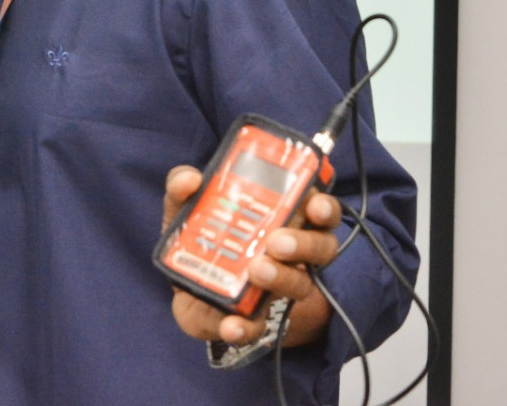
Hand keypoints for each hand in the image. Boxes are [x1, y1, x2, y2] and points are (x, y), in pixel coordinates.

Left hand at [162, 165, 341, 348]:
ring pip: (301, 285)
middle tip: (277, 242)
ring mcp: (277, 286)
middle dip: (304, 243)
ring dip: (282, 278)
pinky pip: (258, 327)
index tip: (315, 205)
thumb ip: (182, 186)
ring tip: (258, 271)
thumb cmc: (200, 235)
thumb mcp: (186, 204)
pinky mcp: (253, 318)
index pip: (320, 208)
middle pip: (321, 246)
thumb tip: (189, 180)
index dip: (324, 206)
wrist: (185, 285)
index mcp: (284, 216)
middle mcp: (292, 252)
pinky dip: (245, 327)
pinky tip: (231, 325)